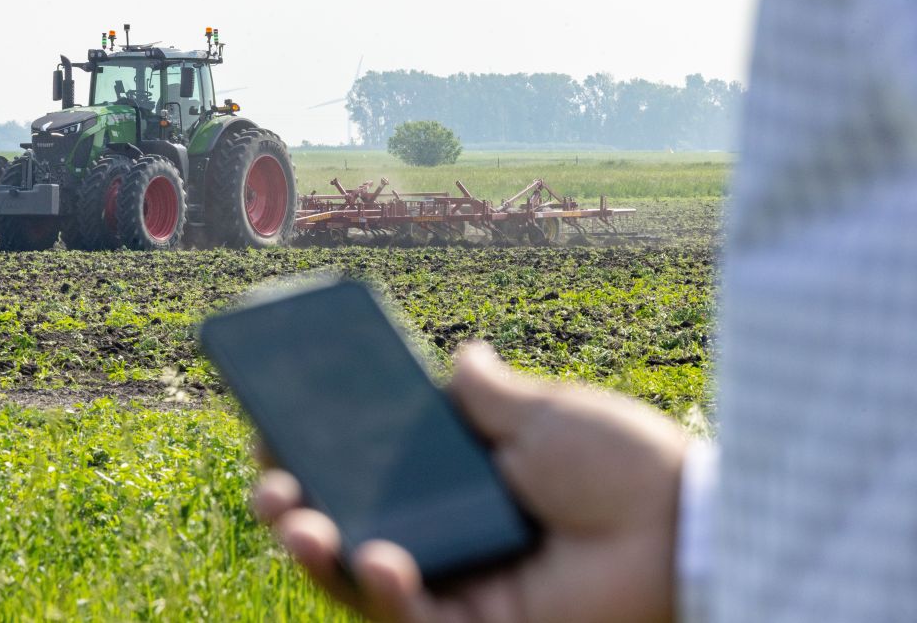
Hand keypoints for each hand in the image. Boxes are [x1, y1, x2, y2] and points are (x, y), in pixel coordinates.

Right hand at [254, 342, 687, 622]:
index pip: (367, 472)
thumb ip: (490, 393)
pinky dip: (383, 592)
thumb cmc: (622, 463)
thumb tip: (461, 355)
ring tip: (294, 520)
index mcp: (457, 482)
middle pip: (348, 527)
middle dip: (293, 509)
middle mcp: (448, 535)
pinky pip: (410, 618)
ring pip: (359, 581)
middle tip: (268, 486)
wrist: (684, 524)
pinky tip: (376, 556)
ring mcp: (458, 585)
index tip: (274, 429)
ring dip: (315, 551)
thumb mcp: (543, 414)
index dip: (316, 456)